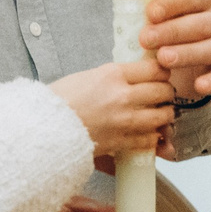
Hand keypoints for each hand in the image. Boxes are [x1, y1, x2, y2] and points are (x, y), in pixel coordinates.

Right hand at [47, 58, 174, 157]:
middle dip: (167, 93)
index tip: (161, 75)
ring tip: (159, 114)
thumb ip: (114, 77)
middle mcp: (122, 96)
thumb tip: (135, 77)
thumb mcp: (87, 77)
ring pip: (162, 116)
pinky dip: (153, 137)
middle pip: (164, 91)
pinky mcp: (121, 142)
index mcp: (112, 75)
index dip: (162, 71)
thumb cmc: (59, 101)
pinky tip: (148, 133)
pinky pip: (150, 139)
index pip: (154, 68)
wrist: (43, 128)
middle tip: (163, 95)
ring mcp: (124, 121)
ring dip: (164, 115)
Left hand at [141, 0, 210, 101]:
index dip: (171, 4)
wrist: (188, 56)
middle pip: (202, 24)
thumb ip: (152, 12)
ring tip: (163, 59)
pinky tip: (199, 86)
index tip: (150, 14)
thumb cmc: (171, 27)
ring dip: (188, 53)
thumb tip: (130, 14)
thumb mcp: (163, 15)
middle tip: (146, 39)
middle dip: (172, 31)